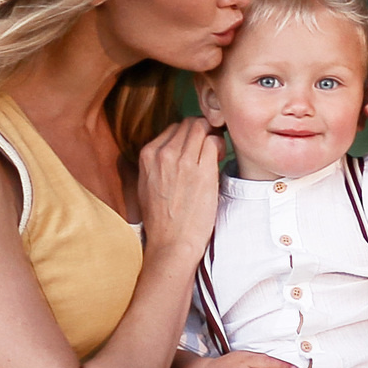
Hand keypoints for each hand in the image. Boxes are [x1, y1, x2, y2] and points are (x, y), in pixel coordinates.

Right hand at [136, 118, 220, 257]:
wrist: (171, 243)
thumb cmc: (161, 219)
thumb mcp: (147, 185)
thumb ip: (158, 163)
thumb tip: (174, 150)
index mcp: (148, 155)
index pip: (173, 128)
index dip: (188, 136)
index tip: (194, 148)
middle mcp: (163, 154)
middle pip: (189, 124)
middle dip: (202, 132)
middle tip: (209, 148)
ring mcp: (183, 161)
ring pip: (202, 128)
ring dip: (212, 136)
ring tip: (215, 153)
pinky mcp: (202, 170)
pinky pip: (214, 142)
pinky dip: (220, 146)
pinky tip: (219, 159)